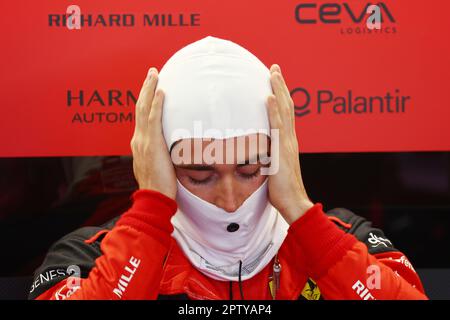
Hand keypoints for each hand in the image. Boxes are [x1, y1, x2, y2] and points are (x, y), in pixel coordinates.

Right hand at [130, 67, 176, 198]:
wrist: (154, 198)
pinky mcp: (151, 144)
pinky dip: (156, 104)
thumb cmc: (159, 186)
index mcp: (140, 144)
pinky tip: (161, 92)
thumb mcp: (158, 167)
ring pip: (144, 109)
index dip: (146, 101)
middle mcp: (138, 139)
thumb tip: (172, 150)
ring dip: (149, 89)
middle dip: (146, 88)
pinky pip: (153, 119)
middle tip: (152, 73)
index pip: (142, 117)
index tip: (152, 88)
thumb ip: (162, 155)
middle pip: (140, 108)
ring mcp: (143, 141)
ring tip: (154, 74)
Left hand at [266, 64, 313, 223]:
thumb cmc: (282, 190)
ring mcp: (288, 144)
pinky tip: (270, 97)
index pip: (285, 114)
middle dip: (280, 86)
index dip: (281, 96)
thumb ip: (269, 156)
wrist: (294, 203)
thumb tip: (258, 151)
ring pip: (284, 112)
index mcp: (288, 142)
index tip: (275, 81)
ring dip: (279, 91)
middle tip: (275, 68)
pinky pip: (278, 127)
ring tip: (273, 73)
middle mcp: (291, 139)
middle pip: (287, 106)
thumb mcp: (274, 168)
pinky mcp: (282, 151)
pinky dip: (274, 111)